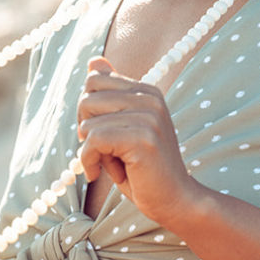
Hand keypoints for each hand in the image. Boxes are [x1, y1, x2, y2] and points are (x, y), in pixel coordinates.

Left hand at [76, 57, 197, 226]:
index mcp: (147, 91)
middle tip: (105, 151)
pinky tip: (101, 173)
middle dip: (85, 129)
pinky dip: (89, 161)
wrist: (175, 200)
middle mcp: (150, 98)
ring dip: (90, 151)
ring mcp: (149, 117)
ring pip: (87, 123)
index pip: (94, 81)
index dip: (88, 111)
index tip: (101, 134)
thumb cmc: (144, 168)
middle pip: (87, 99)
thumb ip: (110, 94)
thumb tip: (93, 60)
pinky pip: (93, 141)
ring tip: (114, 164)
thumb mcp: (123, 127)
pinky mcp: (143, 138)